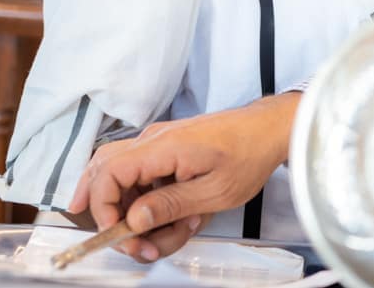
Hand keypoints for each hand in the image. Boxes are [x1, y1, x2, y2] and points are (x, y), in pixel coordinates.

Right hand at [67, 93, 300, 260]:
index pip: (107, 174)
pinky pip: (142, 180)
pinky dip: (149, 204)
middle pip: (104, 174)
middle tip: (136, 243)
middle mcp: (153, 141)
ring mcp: (158, 145)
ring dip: (136, 214)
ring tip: (168, 232)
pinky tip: (176, 219)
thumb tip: (133, 220)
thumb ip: (170, 205)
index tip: (120, 234)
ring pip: (123, 181)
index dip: (104, 208)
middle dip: (112, 215)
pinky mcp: (166, 153)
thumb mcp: (214, 191)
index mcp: (163, 147)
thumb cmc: (249, 153)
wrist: (269, 130)